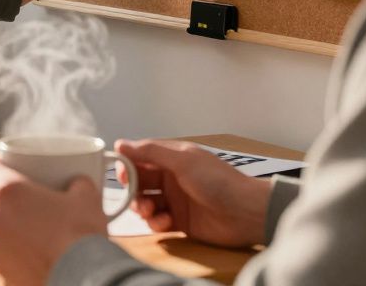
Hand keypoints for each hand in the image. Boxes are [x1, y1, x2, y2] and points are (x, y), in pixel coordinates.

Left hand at [0, 153, 106, 285]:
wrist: (81, 277)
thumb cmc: (80, 237)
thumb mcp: (87, 198)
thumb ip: (77, 183)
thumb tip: (79, 183)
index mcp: (9, 191)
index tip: (2, 164)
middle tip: (22, 197)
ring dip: (4, 223)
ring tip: (28, 227)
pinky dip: (10, 249)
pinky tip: (30, 251)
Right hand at [115, 139, 272, 247]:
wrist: (246, 213)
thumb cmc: (217, 180)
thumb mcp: (183, 160)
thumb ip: (150, 152)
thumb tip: (119, 144)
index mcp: (172, 158)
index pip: (140, 158)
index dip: (128, 166)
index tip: (122, 176)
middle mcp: (171, 178)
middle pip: (139, 182)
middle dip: (133, 190)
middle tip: (137, 198)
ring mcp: (175, 200)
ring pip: (145, 202)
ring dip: (142, 207)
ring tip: (150, 212)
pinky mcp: (179, 221)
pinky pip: (157, 221)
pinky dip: (155, 222)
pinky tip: (164, 222)